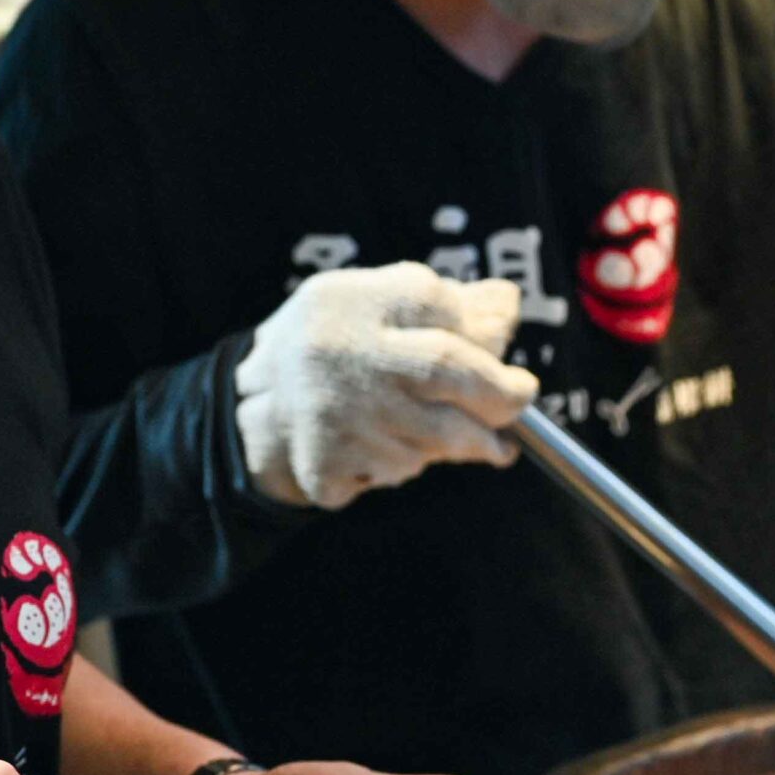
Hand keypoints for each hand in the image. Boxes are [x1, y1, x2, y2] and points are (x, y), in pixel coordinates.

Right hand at [235, 262, 540, 510]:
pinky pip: (394, 474)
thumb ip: (443, 301)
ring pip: (431, 438)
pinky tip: (385, 448)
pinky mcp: (325, 466)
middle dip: (500, 395)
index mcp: (355, 305)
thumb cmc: (333, 344)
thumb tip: (509, 305)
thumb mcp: (373, 300)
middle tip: (521, 399)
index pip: (437, 309)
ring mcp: (334, 418)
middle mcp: (344, 358)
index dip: (486, 342)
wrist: (252, 403)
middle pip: (446, 374)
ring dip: (454, 439)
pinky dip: (404, 466)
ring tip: (445, 427)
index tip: (510, 361)